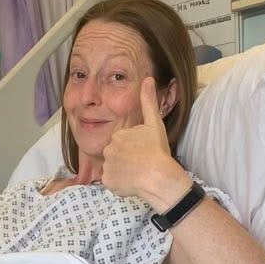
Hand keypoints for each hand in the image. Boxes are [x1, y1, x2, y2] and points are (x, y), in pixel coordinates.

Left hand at [101, 76, 189, 209]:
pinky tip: (132, 183)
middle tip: (141, 164)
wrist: (157, 176)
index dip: (133, 149)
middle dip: (126, 160)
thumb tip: (147, 79)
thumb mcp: (154, 124)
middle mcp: (109, 149)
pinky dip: (120, 184)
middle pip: (116, 156)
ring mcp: (107, 166)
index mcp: (118, 135)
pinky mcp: (108, 182)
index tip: (143, 153)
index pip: (122, 143)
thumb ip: (148, 102)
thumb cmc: (157, 151)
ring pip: (114, 169)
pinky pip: (112, 183)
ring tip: (138, 174)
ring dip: (123, 173)